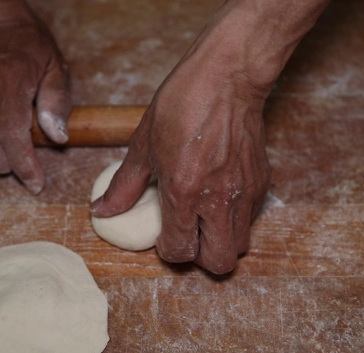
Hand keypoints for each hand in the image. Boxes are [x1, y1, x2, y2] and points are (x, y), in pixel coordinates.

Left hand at [90, 0, 329, 272]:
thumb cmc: (181, 103)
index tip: (164, 236)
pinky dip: (235, 218)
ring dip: (220, 240)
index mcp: (183, 191)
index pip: (180, 250)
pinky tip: (220, 194)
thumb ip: (124, 185)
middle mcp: (218, 199)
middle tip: (188, 236)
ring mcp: (244, 192)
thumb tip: (101, 211)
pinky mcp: (261, 182)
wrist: (227, 78)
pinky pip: (250, 219)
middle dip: (201, 257)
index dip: (168, 250)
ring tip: (205, 218)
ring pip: (240, 246)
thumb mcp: (143, 144)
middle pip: (220, 263)